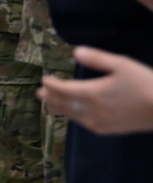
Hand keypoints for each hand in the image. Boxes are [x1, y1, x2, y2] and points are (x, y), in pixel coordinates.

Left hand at [38, 46, 152, 134]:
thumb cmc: (144, 84)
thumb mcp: (121, 65)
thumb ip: (97, 59)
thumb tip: (75, 52)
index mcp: (91, 93)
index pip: (62, 89)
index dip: (51, 84)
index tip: (44, 78)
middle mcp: (91, 110)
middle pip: (63, 104)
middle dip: (50, 98)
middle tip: (39, 93)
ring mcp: (99, 122)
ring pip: (72, 116)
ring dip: (59, 108)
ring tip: (50, 104)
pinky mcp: (108, 130)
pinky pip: (84, 124)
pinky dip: (73, 117)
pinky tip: (75, 115)